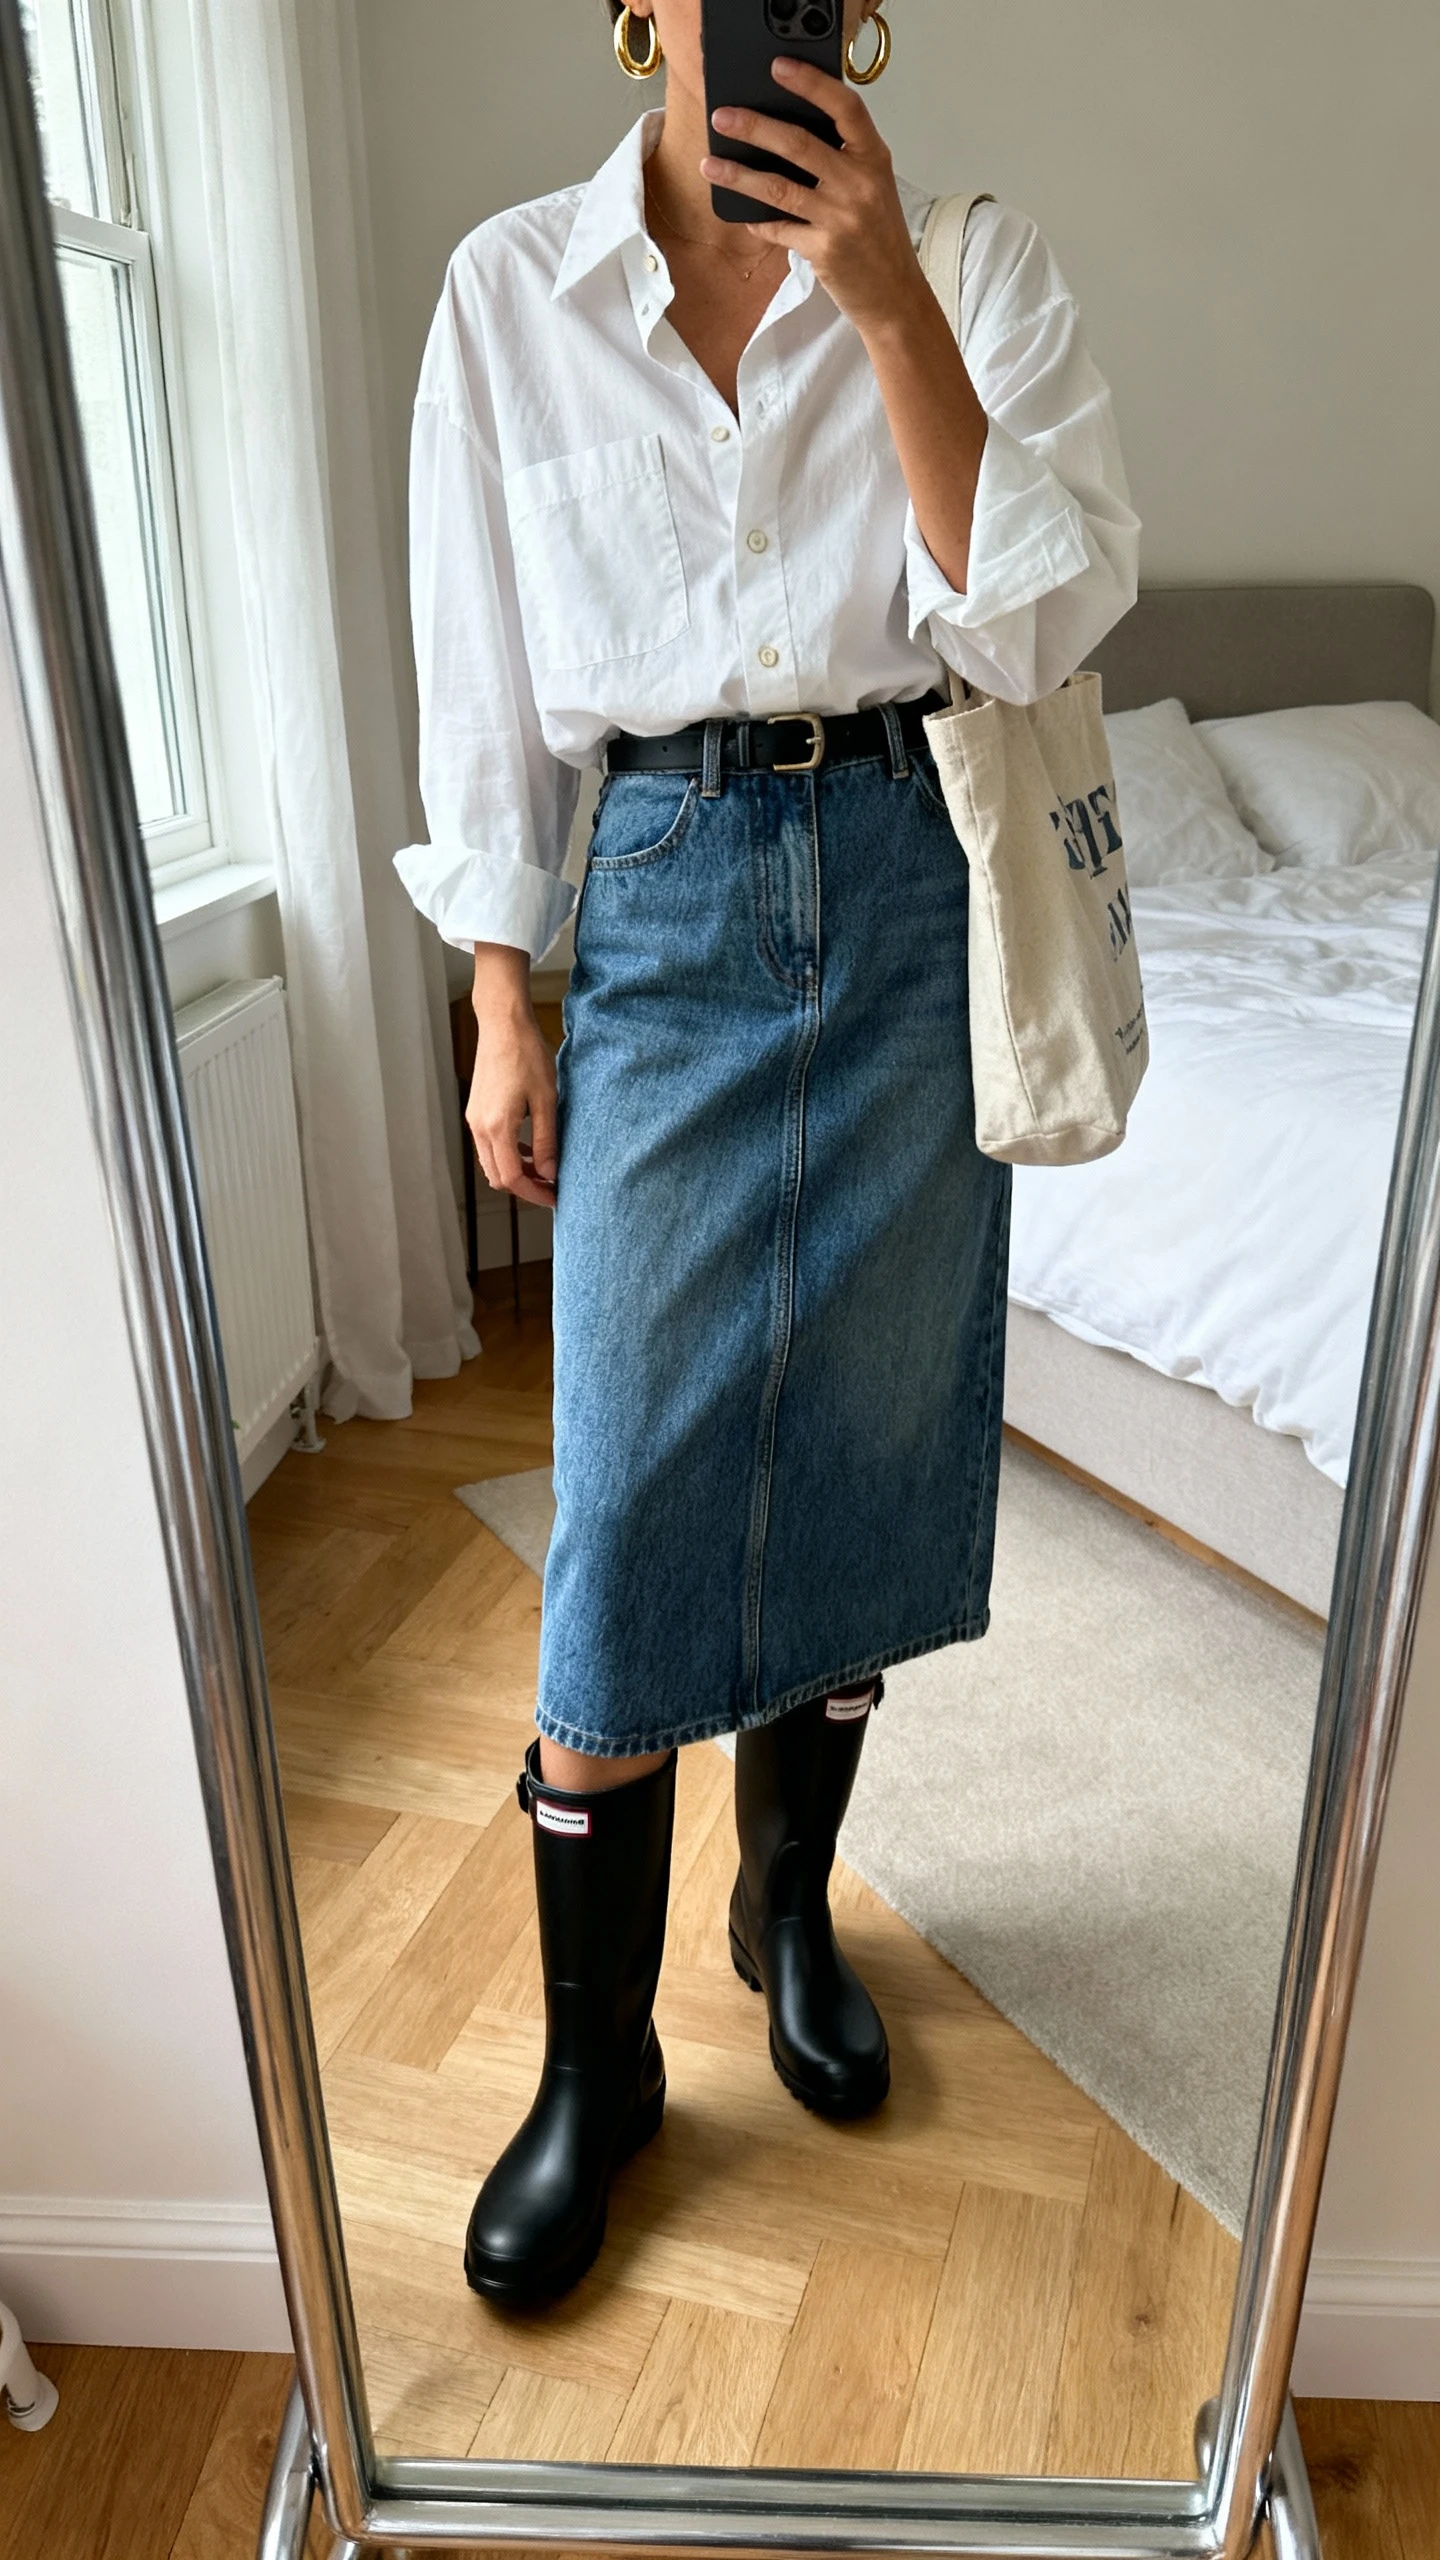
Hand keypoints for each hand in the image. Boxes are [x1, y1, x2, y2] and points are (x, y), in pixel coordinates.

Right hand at [468, 943, 557, 1210]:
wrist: (503, 1024)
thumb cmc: (527, 1056)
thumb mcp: (546, 1100)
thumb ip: (546, 1141)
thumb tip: (549, 1174)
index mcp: (497, 1127)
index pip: (512, 1178)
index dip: (534, 1194)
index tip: (555, 1197)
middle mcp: (479, 1127)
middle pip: (497, 1176)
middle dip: (524, 1187)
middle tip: (552, 1187)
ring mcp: (474, 1119)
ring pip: (491, 1163)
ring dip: (515, 1171)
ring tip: (544, 1168)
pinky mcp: (475, 1111)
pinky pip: (488, 1146)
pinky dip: (507, 1155)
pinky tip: (529, 1147)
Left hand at [702, 57, 926, 343]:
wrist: (895, 295)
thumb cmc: (879, 237)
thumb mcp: (873, 186)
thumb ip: (843, 158)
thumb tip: (787, 133)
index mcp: (873, 158)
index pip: (845, 108)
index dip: (812, 83)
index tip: (779, 67)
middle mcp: (859, 183)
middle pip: (799, 144)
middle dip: (754, 127)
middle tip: (722, 116)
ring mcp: (841, 218)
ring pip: (779, 187)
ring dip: (739, 174)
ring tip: (709, 164)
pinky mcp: (823, 250)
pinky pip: (778, 229)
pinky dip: (756, 221)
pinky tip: (740, 214)